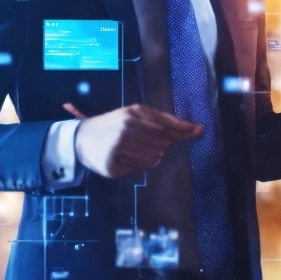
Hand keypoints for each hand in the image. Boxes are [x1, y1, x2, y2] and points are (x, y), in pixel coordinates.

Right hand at [68, 103, 201, 178]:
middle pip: (164, 141)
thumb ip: (159, 119)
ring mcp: (120, 147)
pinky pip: (143, 166)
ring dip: (153, 154)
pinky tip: (129, 156)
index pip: (165, 123)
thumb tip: (190, 127)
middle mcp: (127, 128)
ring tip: (136, 147)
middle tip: (148, 140)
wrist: (81, 138)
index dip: (183, 128)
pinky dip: (142, 163)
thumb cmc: (112, 124)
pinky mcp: (115, 165)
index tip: (199, 129)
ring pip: (156, 156)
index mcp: (132, 113)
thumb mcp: (132, 114)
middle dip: (164, 143)